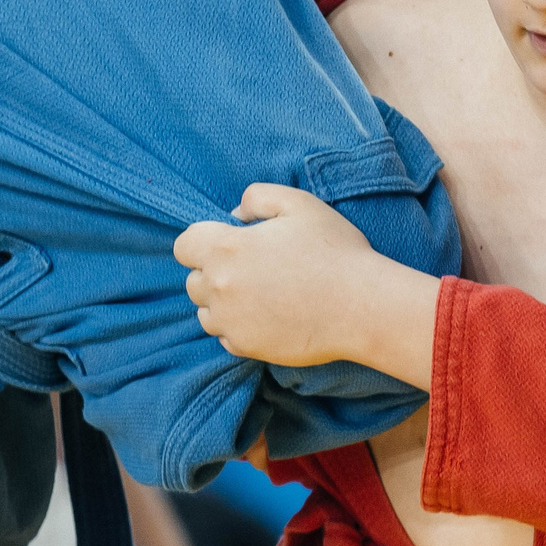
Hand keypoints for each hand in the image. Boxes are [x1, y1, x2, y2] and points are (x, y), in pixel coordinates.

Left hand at [175, 183, 435, 382]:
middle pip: (194, 280)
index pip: (184, 245)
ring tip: (261, 294)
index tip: (229, 242)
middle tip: (254, 268)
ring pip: (206, 312)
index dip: (204, 241)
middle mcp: (219, 287)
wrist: (361, 307)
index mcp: (226, 248)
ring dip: (223, 302)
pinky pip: (226, 336)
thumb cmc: (334, 251)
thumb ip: (257, 197)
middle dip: (215, 272)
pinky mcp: (245, 347)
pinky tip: (269, 316)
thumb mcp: (299, 204)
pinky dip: (239, 327)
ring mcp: (230, 322)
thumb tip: (235, 215)